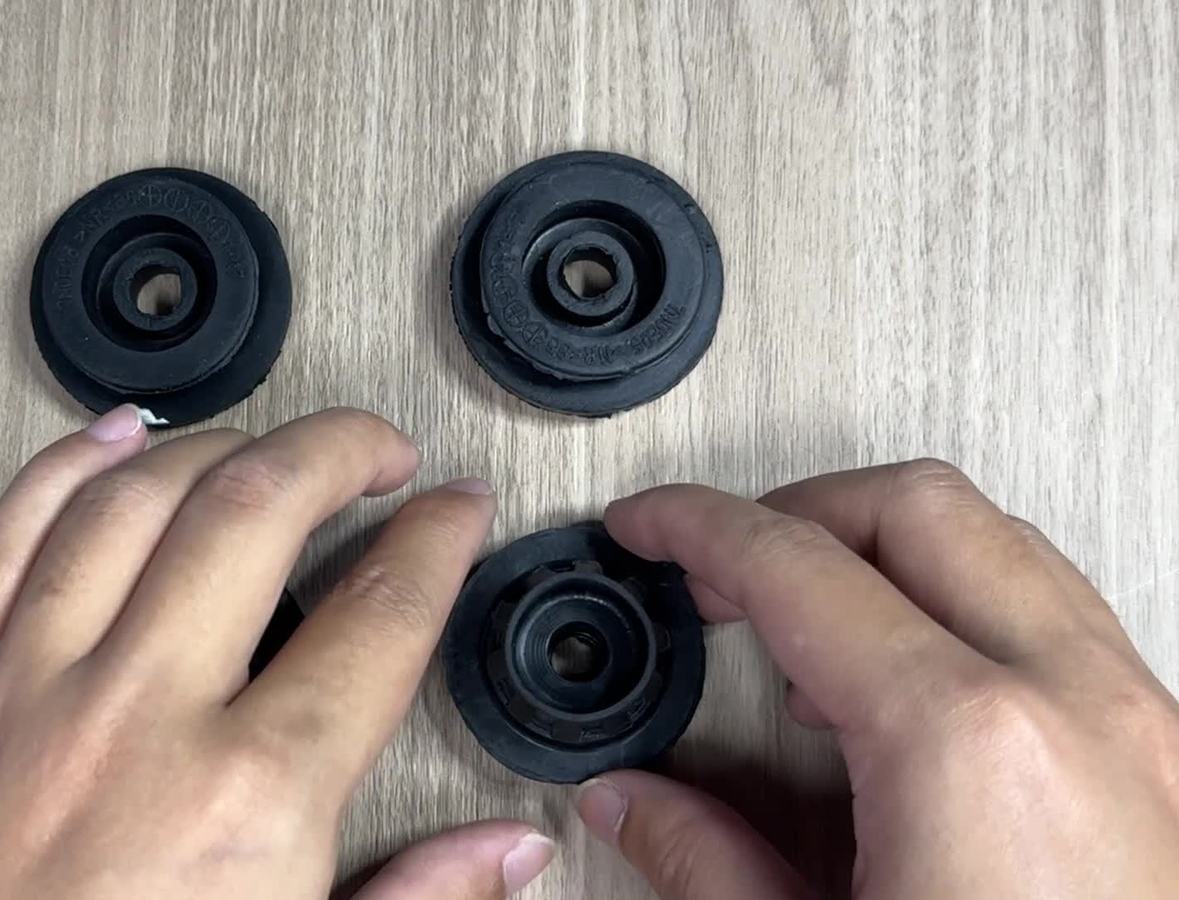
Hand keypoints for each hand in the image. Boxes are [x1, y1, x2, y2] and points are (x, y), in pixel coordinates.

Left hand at [0, 407, 553, 899]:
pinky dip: (60, 472)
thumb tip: (507, 854)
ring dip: (213, 445)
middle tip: (376, 448)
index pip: (379, 618)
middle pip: (257, 511)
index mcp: (246, 806)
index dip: (437, 541)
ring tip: (264, 442)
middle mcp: (133, 728)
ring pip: (129, 503)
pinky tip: (108, 441)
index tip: (454, 512)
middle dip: (339, 450)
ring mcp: (19, 705)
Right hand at [588, 460, 1178, 898]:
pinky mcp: (1178, 774)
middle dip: (800, 509)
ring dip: (890, 558)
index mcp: (968, 745)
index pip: (802, 566)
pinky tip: (911, 701)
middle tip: (721, 561)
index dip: (700, 530)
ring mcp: (1150, 734)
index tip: (652, 527)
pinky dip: (967, 618)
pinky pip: (1063, 629)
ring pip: (1005, 551)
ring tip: (807, 636)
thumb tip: (635, 803)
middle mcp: (1079, 711)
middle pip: (919, 510)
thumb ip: (706, 867)